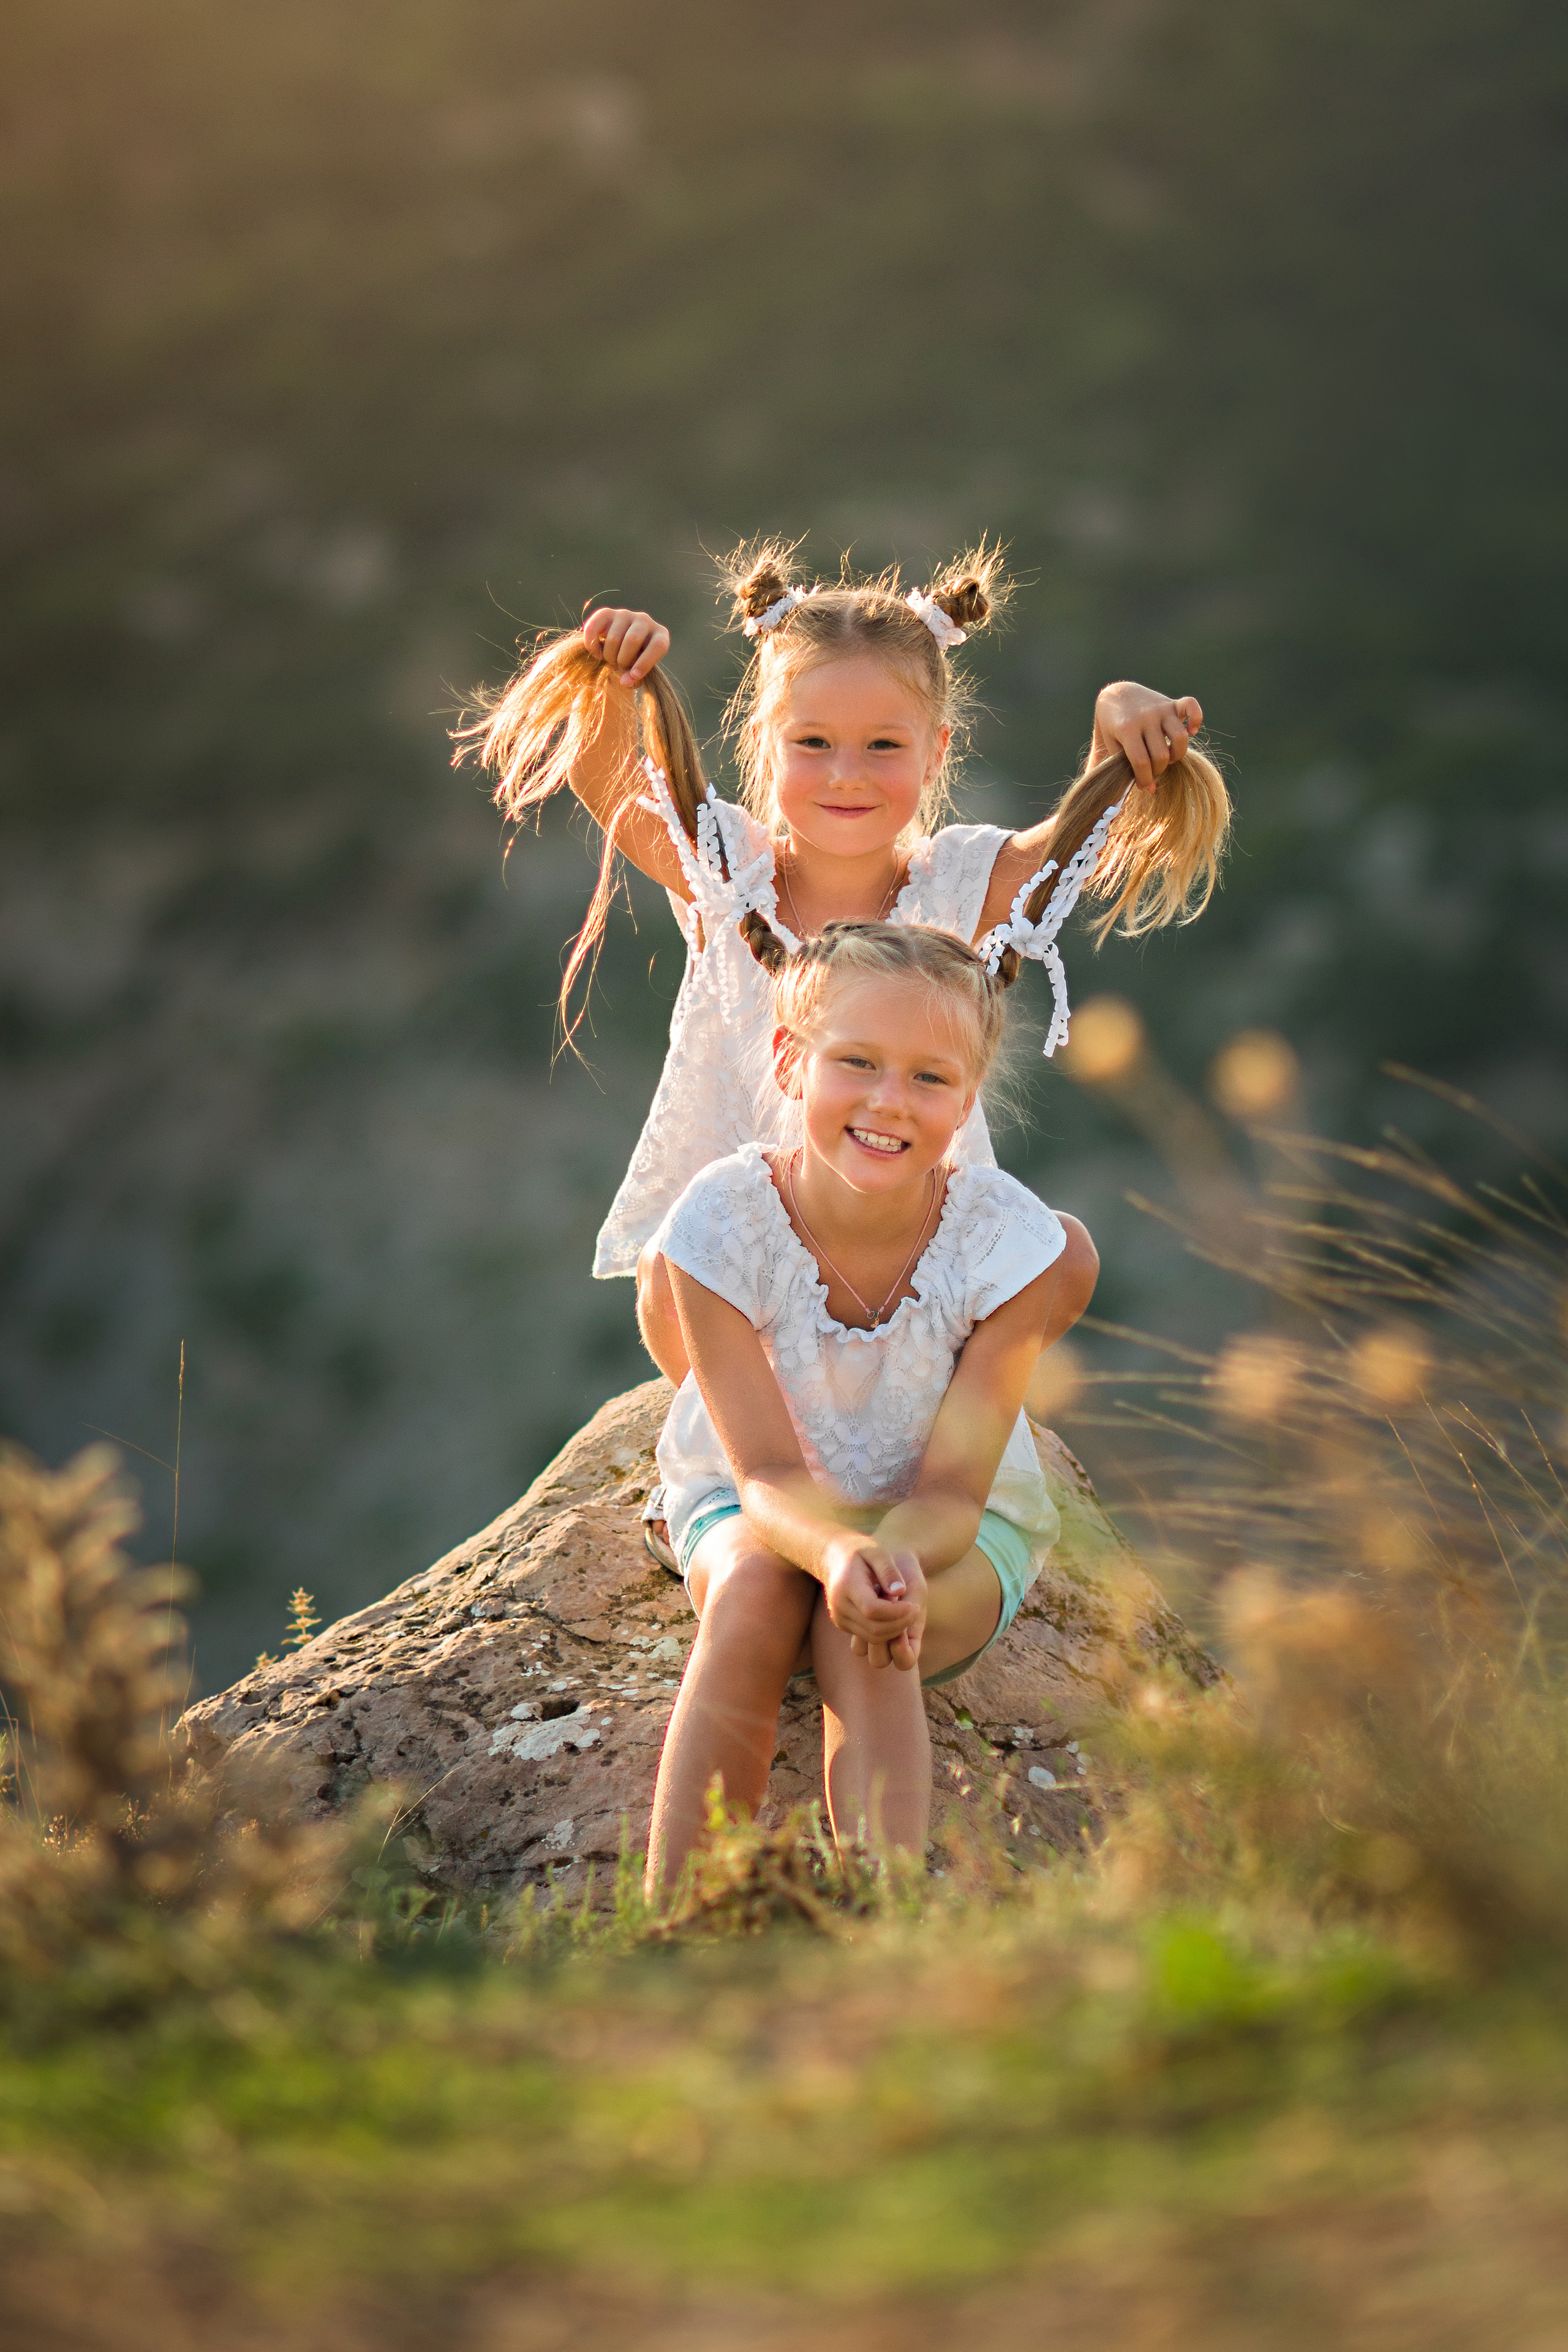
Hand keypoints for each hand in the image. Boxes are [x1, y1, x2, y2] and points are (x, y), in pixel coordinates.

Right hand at [582, 606, 669, 687]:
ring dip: (608, 656)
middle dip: (623, 660)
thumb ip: (634, 678)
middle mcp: (645, 619)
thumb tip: (623, 681)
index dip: (645, 663)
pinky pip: (594, 628)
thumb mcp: (639, 671)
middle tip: (618, 667)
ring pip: (613, 638)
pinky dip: (592, 645)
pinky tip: (596, 654)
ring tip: (610, 660)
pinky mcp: (607, 613)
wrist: (619, 648)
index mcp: (660, 634)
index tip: (634, 677)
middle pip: (632, 640)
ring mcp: (625, 614)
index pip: (658, 645)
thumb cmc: (634, 662)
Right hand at [822, 1536, 926, 1672]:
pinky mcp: (843, 1625)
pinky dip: (886, 1632)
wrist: (833, 1557)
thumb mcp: (876, 1551)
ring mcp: (839, 1618)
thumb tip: (900, 1592)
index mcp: (847, 1586)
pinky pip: (868, 1636)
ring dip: (895, 1631)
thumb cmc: (859, 1551)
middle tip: (916, 1610)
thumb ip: (888, 1570)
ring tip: (908, 1614)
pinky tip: (896, 1617)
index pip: (873, 1610)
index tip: (914, 1605)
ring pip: (872, 1637)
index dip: (897, 1612)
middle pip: (874, 1629)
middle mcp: (839, 1607)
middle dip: (900, 1624)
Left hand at [1094, 681, 1203, 789]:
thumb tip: (1113, 804)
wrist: (1117, 695)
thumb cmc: (1111, 728)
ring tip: (1169, 757)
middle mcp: (1146, 718)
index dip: (1144, 780)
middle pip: (1162, 754)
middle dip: (1159, 770)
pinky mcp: (1172, 703)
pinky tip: (1192, 731)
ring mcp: (1160, 709)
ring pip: (1180, 737)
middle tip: (1153, 771)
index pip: (1141, 762)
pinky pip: (1192, 707)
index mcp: (1127, 729)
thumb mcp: (1106, 747)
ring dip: (1177, 754)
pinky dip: (1196, 719)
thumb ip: (1110, 771)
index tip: (1144, 786)